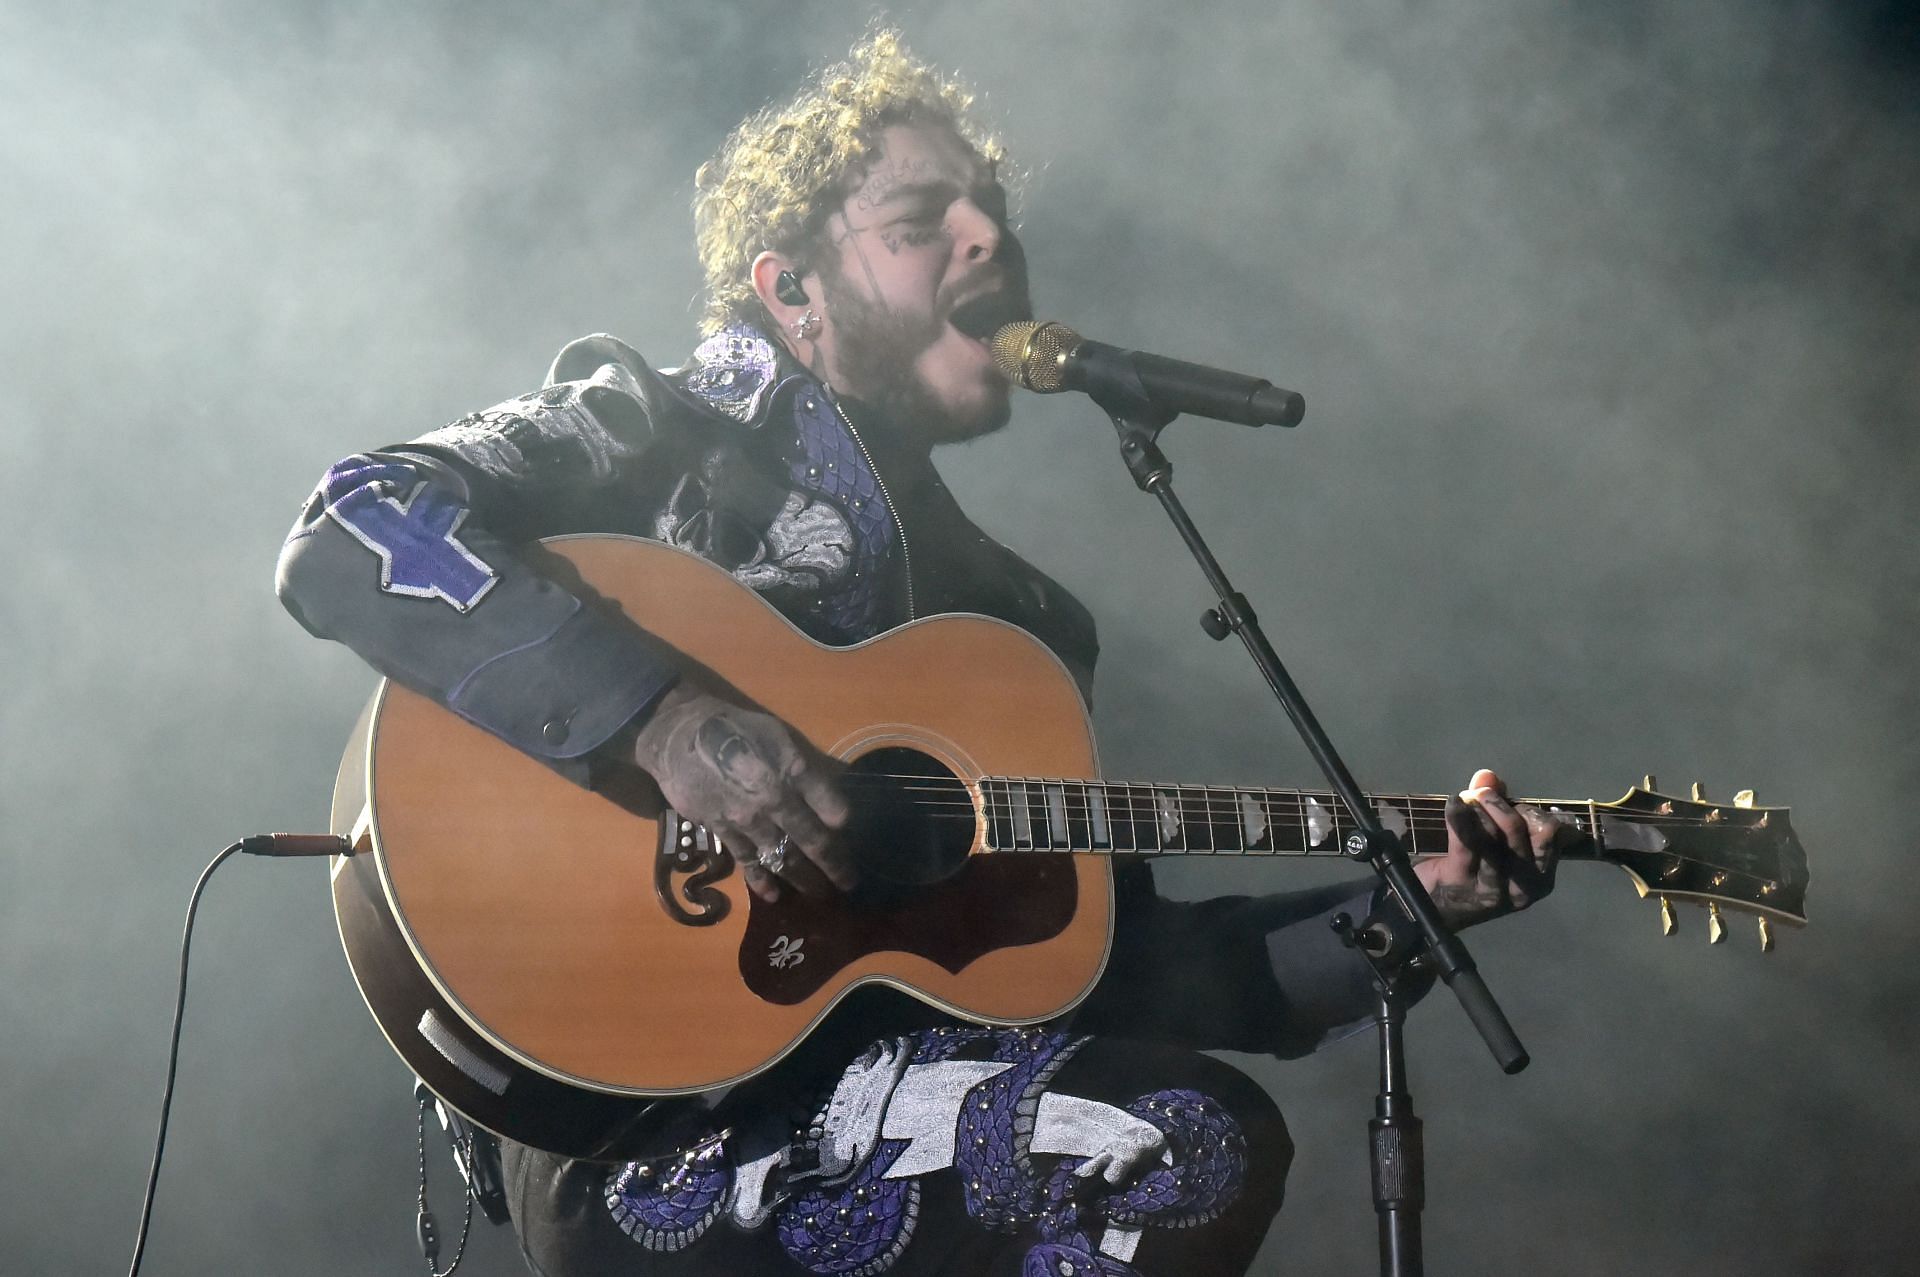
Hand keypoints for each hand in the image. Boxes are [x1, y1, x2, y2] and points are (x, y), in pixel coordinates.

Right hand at [631, 684, 850, 901]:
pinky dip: (761, 881)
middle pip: (813, 841)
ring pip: (783, 857)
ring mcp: (747, 819)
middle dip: (834, 866)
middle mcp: (775, 799)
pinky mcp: (722, 830)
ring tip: (819, 894)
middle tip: (848, 884)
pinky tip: (773, 895)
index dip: (845, 826)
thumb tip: (836, 791)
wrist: (681, 736)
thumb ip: (807, 768)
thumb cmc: (737, 731)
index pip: (832, 808)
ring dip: (803, 879)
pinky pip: (747, 861)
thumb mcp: (779, 737)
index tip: (851, 839)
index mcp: (793, 772)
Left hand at [1415, 768, 1562, 928]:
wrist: (1433, 906)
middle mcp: (1524, 886)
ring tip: (1466, 799)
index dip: (1530, 811)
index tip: (1513, 804)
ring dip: (1480, 809)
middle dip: (1502, 805)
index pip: (1550, 832)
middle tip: (1484, 795)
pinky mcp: (1463, 882)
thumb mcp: (1494, 839)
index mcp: (1541, 876)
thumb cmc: (1472, 869)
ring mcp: (1494, 888)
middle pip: (1522, 830)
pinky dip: (1460, 816)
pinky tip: (1453, 804)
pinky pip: (1466, 842)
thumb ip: (1497, 806)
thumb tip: (1488, 776)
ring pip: (1494, 834)